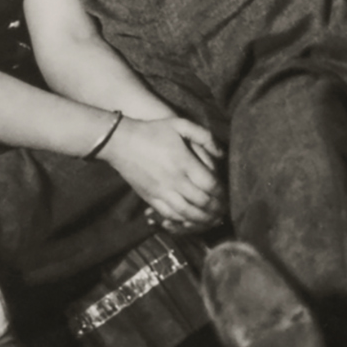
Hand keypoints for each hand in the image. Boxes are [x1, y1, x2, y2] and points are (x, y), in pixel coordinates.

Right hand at [109, 116, 223, 229]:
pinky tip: (191, 221)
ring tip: (212, 220)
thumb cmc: (152, 131)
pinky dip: (183, 222)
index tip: (226, 194)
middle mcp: (174, 180)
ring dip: (203, 220)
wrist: (119, 142)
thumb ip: (204, 136)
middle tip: (224, 210)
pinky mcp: (150, 198)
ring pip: (188, 213)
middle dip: (217, 209)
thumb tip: (222, 154)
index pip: (210, 185)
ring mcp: (161, 192)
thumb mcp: (179, 124)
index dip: (222, 193)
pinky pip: (170, 215)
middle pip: (202, 202)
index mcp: (183, 162)